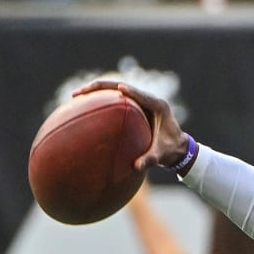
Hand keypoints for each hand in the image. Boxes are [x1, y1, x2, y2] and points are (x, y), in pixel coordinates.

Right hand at [72, 80, 189, 171]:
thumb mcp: (161, 156)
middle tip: (79, 93)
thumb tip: (136, 167)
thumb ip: (150, 160)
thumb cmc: (171, 151)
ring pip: (115, 90)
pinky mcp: (134, 107)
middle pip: (121, 87)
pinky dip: (101, 100)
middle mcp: (149, 100)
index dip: (130, 91)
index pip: (141, 95)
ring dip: (96, 91)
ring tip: (76, 96)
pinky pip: (115, 100)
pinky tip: (84, 106)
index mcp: (158, 106)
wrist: (178, 149)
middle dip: (100, 87)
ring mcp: (140, 101)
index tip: (119, 88)